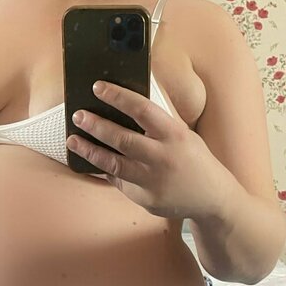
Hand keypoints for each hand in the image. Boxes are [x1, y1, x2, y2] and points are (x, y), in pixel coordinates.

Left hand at [66, 80, 224, 221]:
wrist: (213, 199)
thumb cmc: (195, 160)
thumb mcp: (183, 135)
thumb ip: (158, 125)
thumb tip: (123, 108)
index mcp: (174, 135)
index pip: (141, 109)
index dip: (117, 96)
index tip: (98, 87)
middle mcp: (163, 157)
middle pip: (122, 138)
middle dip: (96, 125)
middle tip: (78, 115)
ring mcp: (152, 180)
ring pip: (113, 163)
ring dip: (89, 150)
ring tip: (72, 140)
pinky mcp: (144, 198)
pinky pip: (118, 181)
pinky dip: (102, 169)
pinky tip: (89, 160)